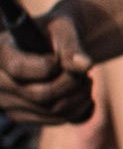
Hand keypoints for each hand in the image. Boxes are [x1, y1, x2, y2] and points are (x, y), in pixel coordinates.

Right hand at [0, 9, 91, 129]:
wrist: (50, 45)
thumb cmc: (55, 32)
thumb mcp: (63, 29)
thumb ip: (72, 46)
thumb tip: (85, 65)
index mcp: (0, 52)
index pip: (19, 69)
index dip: (51, 66)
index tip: (65, 59)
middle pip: (40, 95)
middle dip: (73, 84)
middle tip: (87, 73)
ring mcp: (5, 101)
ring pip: (51, 110)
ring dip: (79, 97)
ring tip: (86, 80)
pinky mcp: (19, 115)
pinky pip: (54, 120)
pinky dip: (77, 110)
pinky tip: (84, 96)